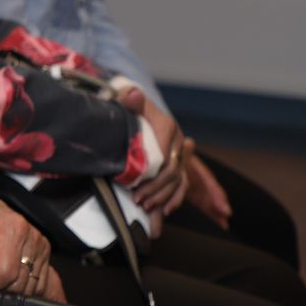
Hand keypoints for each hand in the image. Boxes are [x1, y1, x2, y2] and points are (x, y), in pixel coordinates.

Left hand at [0, 179, 57, 298]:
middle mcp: (32, 238)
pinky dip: (24, 291)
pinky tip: (6, 288)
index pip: (6, 271)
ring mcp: (41, 247)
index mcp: (14, 228)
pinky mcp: (43, 255)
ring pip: (32, 286)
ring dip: (12, 293)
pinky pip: (39, 283)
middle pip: (20, 282)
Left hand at [120, 88, 187, 212]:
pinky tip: (164, 211)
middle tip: (138, 200)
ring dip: (164, 196)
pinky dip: (174, 198)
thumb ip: (129, 99)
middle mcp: (176, 141)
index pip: (166, 156)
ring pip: (178, 181)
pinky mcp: (174, 164)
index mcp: (167, 126)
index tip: (136, 184)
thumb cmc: (125, 104)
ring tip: (146, 207)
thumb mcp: (124, 99)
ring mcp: (177, 153)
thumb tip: (133, 94)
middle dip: (157, 188)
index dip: (153, 173)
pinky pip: (181, 184)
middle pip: (172, 171)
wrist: (129, 104)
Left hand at [181, 144, 232, 229]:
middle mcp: (203, 181)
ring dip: (218, 212)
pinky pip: (205, 206)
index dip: (218, 196)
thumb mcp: (180, 154)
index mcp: (200, 172)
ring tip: (225, 224)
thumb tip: (189, 141)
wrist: (171, 159)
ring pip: (211, 202)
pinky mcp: (196, 196)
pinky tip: (222, 224)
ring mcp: (200, 190)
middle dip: (220, 205)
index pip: (211, 184)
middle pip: (213, 195)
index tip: (225, 208)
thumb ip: (184, 151)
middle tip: (226, 216)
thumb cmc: (176, 156)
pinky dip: (213, 214)